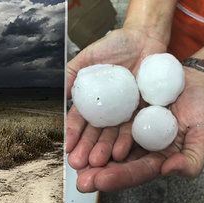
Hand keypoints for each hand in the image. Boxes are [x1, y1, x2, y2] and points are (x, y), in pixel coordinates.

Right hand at [66, 28, 165, 169]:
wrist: (143, 39)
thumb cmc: (114, 46)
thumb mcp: (88, 57)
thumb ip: (72, 74)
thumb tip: (60, 94)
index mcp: (91, 100)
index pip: (79, 120)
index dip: (73, 134)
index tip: (68, 147)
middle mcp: (106, 110)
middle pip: (94, 133)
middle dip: (85, 148)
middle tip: (79, 163)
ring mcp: (123, 114)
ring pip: (111, 136)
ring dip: (103, 150)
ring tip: (97, 162)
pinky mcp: (141, 113)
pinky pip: (133, 129)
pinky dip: (125, 141)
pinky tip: (119, 153)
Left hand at [75, 68, 203, 191]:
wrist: (192, 80)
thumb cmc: (202, 105)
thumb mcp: (202, 132)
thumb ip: (191, 157)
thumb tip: (170, 170)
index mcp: (158, 156)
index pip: (138, 171)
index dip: (119, 177)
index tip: (101, 180)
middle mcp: (140, 145)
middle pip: (117, 163)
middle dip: (97, 171)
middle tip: (81, 178)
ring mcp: (129, 129)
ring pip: (106, 144)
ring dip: (89, 152)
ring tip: (75, 159)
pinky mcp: (121, 113)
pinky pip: (104, 122)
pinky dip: (89, 130)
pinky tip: (77, 137)